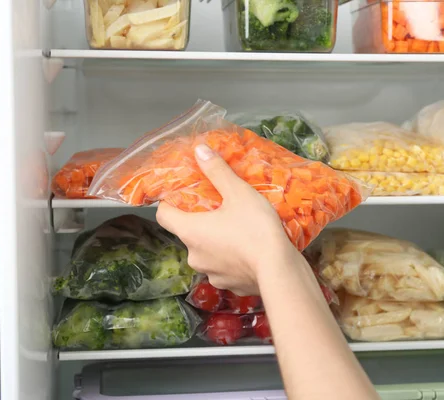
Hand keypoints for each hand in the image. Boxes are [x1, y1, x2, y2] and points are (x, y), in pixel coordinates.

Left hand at [156, 144, 296, 295]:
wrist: (280, 270)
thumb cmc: (256, 228)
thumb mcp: (239, 193)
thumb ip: (217, 171)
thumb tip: (199, 150)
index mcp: (190, 231)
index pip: (163, 215)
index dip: (170, 203)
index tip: (183, 195)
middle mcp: (194, 256)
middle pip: (188, 234)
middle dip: (201, 222)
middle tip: (221, 210)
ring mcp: (211, 274)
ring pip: (207, 253)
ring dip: (217, 243)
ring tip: (239, 232)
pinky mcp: (229, 287)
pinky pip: (225, 269)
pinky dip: (232, 260)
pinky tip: (250, 253)